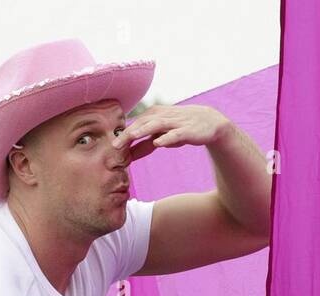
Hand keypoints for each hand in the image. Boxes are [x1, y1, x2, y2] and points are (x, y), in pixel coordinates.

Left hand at [113, 105, 230, 163]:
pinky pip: (176, 134)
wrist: (209, 123)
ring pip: (156, 125)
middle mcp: (162, 116)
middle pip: (141, 124)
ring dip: (143, 130)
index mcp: (153, 116)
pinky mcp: (187, 130)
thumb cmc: (180, 128)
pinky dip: (167, 138)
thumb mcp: (161, 137)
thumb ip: (144, 145)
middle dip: (127, 133)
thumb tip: (126, 154)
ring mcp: (175, 123)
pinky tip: (158, 143)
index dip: (122, 136)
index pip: (134, 125)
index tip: (110, 148)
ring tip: (131, 136)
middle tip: (114, 145)